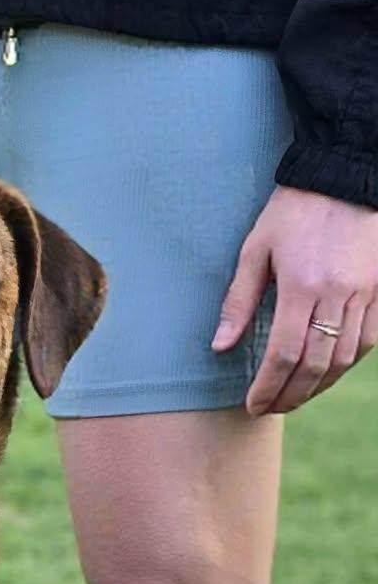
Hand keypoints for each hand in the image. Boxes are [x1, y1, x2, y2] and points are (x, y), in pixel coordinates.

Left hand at [214, 186, 377, 415]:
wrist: (346, 174)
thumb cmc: (294, 210)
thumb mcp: (256, 249)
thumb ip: (239, 302)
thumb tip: (220, 347)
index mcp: (302, 286)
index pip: (285, 355)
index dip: (268, 388)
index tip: (253, 405)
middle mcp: (338, 294)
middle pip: (316, 366)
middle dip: (292, 396)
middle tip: (271, 409)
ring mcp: (365, 293)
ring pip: (345, 358)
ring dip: (319, 386)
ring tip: (295, 396)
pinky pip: (369, 340)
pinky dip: (347, 363)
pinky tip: (327, 372)